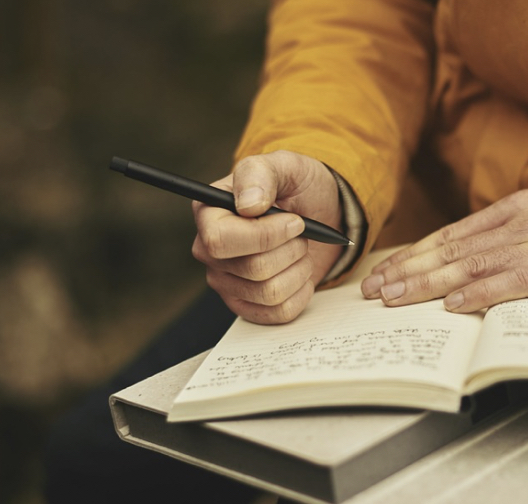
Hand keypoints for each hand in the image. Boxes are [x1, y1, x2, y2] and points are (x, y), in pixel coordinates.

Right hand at [192, 150, 343, 323]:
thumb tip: (248, 205)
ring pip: (270, 292)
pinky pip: (280, 313)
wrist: (318, 213)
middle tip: (300, 232)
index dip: (264, 236)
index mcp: (209, 214)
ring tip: (300, 250)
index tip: (294, 221)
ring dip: (299, 269)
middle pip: (253, 269)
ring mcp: (226, 282)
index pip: (220, 241)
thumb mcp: (285, 166)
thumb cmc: (296, 187)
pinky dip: (302, 292)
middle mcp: (210, 251)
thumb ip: (261, 174)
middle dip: (291, 250)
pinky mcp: (247, 305)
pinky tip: (300, 272)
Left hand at [361, 184, 527, 311]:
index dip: (414, 255)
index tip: (385, 272)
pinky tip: (454, 305)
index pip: (451, 235)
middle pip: (451, 251)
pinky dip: (481, 294)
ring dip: (429, 284)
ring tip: (396, 299)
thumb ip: (512, 232)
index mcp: (516, 210)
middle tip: (373, 291)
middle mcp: (520, 224)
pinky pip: (513, 283)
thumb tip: (472, 256)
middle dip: (407, 271)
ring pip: (471, 266)